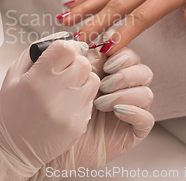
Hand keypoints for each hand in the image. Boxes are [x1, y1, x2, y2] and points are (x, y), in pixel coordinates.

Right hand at [0, 33, 100, 180]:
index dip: (66, 46)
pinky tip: (66, 103)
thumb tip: (55, 41)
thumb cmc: (10, 112)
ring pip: (92, 79)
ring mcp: (70, 110)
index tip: (63, 52)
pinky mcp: (79, 124)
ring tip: (67, 86)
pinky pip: (91, 100)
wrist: (12, 150)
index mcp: (37, 78)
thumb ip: (32, 55)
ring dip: (82, 78)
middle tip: (64, 69)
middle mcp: (56, 93)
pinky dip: (82, 97)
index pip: (66, 48)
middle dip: (75, 62)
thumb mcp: (11, 77)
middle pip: (83, 62)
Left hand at [30, 47, 153, 180]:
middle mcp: (116, 88)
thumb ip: (60, 56)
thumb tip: (76, 39)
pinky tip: (114, 112)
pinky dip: (134, 111)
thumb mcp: (45, 78)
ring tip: (100, 102)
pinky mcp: (130, 131)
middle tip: (103, 77)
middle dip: (124, 68)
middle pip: (139, 67)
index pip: (122, 51)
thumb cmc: (41, 112)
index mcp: (100, 72)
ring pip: (146, 90)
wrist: (37, 146)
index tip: (102, 50)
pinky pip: (147, 118)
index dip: (117, 48)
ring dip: (125, 91)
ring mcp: (126, 109)